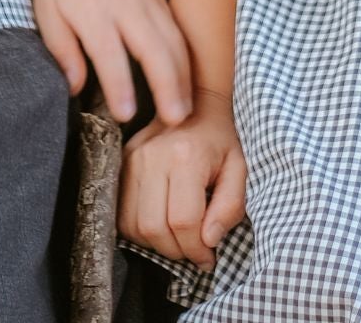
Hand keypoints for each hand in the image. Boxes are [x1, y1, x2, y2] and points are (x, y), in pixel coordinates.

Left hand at [32, 0, 191, 125]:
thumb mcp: (46, 6)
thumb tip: (74, 87)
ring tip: (186, 109)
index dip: (120, 87)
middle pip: (156, 49)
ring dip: (184, 76)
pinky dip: (186, 56)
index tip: (127, 115)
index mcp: (93, 11)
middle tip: (176, 121)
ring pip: (175, 40)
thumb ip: (61, 48)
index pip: (110, 55)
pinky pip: (177, 28)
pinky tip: (187, 77)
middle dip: (169, 87)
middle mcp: (127, 6)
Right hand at [119, 88, 245, 266]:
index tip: (207, 256)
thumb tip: (209, 240)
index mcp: (186, 156)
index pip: (183, 221)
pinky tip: (159, 226)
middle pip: (154, 228)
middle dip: (176, 251)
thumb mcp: (239, 170)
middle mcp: (153, 156)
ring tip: (177, 239)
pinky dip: (138, 231)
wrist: (196, 102)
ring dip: (156, 244)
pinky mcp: (122, 161)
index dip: (196, 249)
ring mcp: (133, 158)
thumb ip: (229, 207)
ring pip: (133, 225)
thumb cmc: (220, 140)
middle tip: (193, 251)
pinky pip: (121, 213)